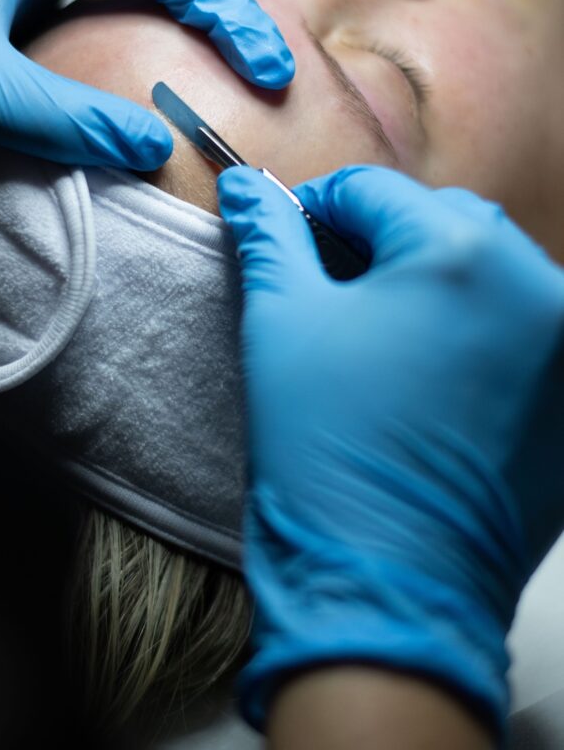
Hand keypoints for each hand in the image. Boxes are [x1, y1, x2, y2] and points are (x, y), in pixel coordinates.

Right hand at [217, 164, 563, 737]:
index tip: (289, 237)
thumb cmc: (328, 451)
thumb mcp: (282, 324)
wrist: (387, 588)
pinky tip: (427, 369)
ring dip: (433, 279)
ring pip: (488, 269)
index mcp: (461, 253)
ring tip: (379, 331)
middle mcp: (534, 284)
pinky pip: (522, 325)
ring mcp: (563, 342)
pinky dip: (476, 326)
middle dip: (381, 239)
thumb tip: (244, 187)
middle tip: (331, 288)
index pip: (374, 191)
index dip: (317, 208)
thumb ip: (268, 238)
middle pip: (440, 220)